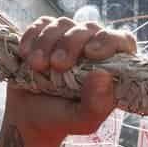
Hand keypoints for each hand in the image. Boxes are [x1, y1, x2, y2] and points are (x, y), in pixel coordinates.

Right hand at [0, 17, 135, 146]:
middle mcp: (92, 49)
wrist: (29, 119)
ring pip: (64, 24)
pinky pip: (42, 24)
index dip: (109, 40)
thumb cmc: (62, 121)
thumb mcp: (82, 122)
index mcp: (111, 68)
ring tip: (36, 66)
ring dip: (47, 42)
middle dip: (71, 43)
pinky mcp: (46, 35)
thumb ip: (96, 104)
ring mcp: (69, 39)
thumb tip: (103, 75)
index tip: (90, 53)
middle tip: (56, 65)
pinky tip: (25, 54)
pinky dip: (32, 36)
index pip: (122, 40)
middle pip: (90, 28)